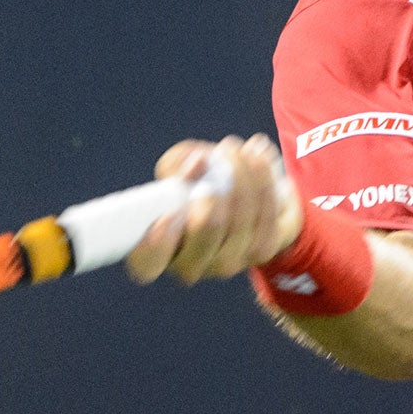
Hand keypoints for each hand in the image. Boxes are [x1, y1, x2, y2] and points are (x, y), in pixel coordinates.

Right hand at [124, 134, 303, 284]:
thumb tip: (196, 165)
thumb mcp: (177, 166)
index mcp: (159, 250)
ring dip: (241, 176)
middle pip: (203, 240)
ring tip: (235, 148)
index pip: (147, 265)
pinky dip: (263, 179)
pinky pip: (265, 216)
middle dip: (213, 195)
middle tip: (215, 160)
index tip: (167, 215)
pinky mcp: (259, 252)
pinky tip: (258, 154)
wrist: (248, 192)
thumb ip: (176, 164)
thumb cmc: (200, 181)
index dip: (155, 246)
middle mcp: (191, 265)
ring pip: (239, 223)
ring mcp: (226, 263)